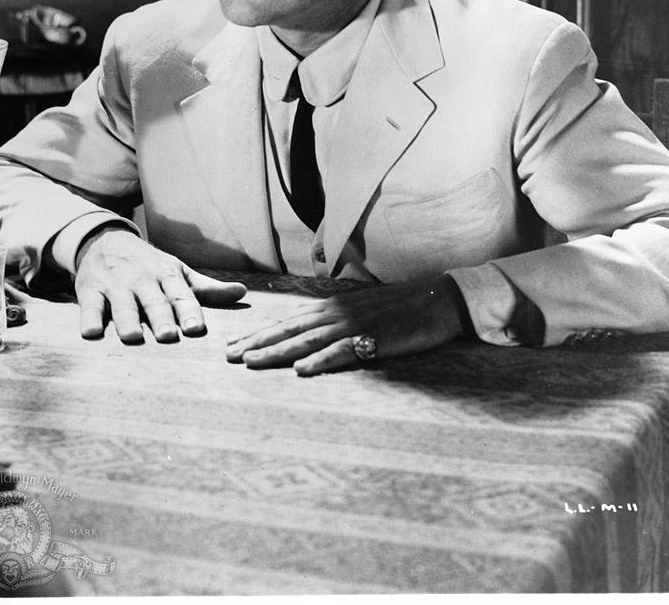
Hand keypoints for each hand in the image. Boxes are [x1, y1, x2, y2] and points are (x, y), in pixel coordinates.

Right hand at [75, 227, 246, 341]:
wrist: (105, 241)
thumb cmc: (149, 264)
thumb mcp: (178, 271)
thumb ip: (207, 288)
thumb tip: (242, 293)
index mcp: (166, 275)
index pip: (180, 294)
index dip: (189, 310)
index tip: (195, 329)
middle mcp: (142, 279)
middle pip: (153, 300)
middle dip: (160, 317)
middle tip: (167, 336)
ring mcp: (115, 285)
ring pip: (122, 304)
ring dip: (127, 319)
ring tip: (132, 336)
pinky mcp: (90, 291)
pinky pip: (89, 305)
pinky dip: (89, 318)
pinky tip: (91, 332)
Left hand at [225, 274, 469, 375]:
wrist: (440, 297)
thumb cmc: (402, 306)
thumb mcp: (361, 307)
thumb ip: (336, 316)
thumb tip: (311, 326)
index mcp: (333, 305)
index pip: (289, 320)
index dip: (260, 332)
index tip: (235, 344)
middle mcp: (338, 312)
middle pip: (290, 328)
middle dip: (257, 342)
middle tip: (228, 356)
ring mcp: (355, 324)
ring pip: (308, 340)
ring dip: (277, 351)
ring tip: (251, 362)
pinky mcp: (375, 338)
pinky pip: (343, 352)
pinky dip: (321, 360)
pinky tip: (302, 370)